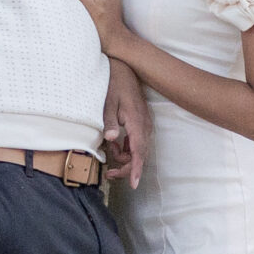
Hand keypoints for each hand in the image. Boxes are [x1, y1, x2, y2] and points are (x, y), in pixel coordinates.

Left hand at [105, 60, 150, 185]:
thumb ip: (110, 122)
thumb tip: (111, 140)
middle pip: (140, 155)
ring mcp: (145, 125)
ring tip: (109, 153)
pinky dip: (127, 148)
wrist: (124, 69)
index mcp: (137, 122)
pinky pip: (137, 142)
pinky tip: (116, 145)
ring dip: (125, 156)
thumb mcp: (108, 104)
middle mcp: (145, 126)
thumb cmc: (115, 85)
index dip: (136, 169)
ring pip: (139, 150)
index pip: (138, 151)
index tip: (134, 184)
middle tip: (109, 174)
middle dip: (126, 168)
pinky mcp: (142, 123)